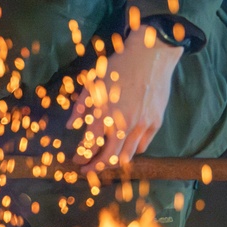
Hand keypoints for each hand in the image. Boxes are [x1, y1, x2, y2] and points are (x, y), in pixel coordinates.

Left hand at [67, 27, 182, 171]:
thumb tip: (71, 126)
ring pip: (127, 156)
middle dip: (96, 167)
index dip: (82, 157)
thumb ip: (80, 108)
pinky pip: (142, 145)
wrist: (150, 55)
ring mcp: (141, 124)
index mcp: (104, 114)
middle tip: (88, 171)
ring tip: (106, 163)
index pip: (90, 145)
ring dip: (114, 163)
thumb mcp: (92, 84)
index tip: (77, 161)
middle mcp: (123, 123)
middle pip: (108, 157)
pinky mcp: (155, 122)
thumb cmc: (118, 67)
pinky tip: (124, 149)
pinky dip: (132, 150)